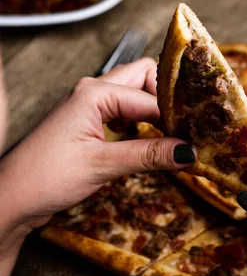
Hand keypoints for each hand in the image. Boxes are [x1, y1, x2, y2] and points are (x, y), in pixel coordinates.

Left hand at [0, 58, 194, 245]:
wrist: (11, 198)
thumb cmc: (45, 177)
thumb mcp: (101, 165)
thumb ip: (148, 154)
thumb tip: (189, 151)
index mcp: (95, 92)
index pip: (149, 97)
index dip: (176, 115)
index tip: (199, 135)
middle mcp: (94, 91)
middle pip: (144, 77)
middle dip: (168, 98)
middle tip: (189, 125)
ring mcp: (90, 105)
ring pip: (135, 92)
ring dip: (156, 109)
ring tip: (177, 132)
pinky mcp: (90, 122)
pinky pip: (124, 110)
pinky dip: (143, 120)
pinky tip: (153, 139)